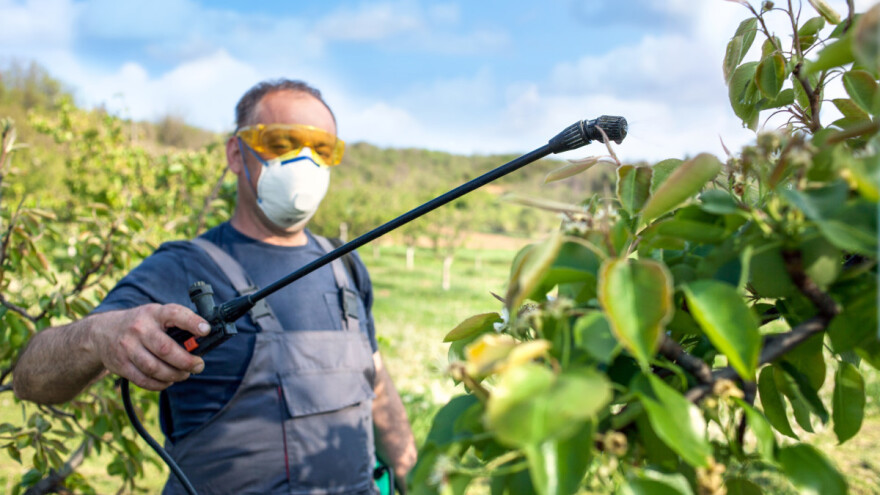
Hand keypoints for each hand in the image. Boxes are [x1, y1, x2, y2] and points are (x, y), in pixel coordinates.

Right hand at [92, 304, 209, 389]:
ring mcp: (127, 348)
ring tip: (184, 374)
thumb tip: (201, 341)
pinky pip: (144, 380)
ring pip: (155, 368)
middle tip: (198, 365)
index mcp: (153, 313)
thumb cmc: (140, 324)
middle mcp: (139, 329)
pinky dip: (160, 384)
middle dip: (187, 361)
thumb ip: (176, 325)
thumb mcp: (156, 315)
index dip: (192, 322)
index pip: (174, 314)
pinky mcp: (121, 365)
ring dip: (175, 375)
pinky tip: (169, 380)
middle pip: (166, 349)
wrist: (102, 332)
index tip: (206, 330)